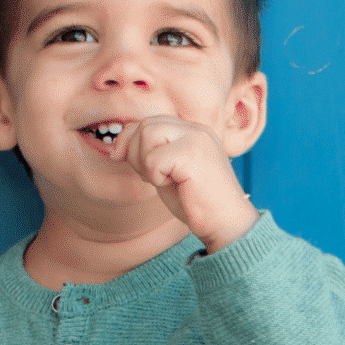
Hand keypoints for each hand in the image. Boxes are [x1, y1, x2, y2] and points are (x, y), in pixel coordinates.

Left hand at [108, 115, 258, 252]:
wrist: (226, 223)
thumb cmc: (196, 202)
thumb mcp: (168, 171)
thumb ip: (151, 153)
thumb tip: (118, 146)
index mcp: (192, 132)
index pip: (149, 121)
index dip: (129, 138)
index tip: (120, 157)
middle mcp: (196, 130)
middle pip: (146, 125)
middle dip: (134, 152)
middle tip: (149, 176)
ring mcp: (196, 139)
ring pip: (148, 134)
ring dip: (145, 162)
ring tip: (164, 179)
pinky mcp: (192, 153)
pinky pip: (153, 158)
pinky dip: (155, 176)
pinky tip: (174, 184)